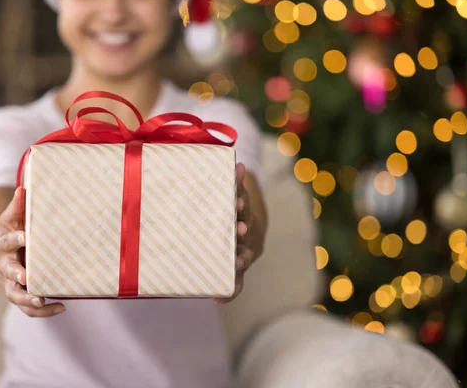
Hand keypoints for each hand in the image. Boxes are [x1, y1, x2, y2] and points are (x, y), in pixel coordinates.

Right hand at [0, 187, 64, 316]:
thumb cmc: (9, 236)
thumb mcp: (10, 220)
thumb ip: (17, 206)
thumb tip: (24, 187)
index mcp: (3, 246)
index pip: (6, 242)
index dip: (15, 239)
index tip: (24, 236)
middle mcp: (5, 267)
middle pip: (8, 272)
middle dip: (17, 275)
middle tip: (26, 276)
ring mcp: (10, 284)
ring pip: (15, 295)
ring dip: (28, 299)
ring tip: (41, 299)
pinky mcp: (19, 297)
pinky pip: (28, 309)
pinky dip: (43, 310)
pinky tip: (61, 307)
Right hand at [214, 163, 256, 303]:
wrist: (248, 227)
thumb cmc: (235, 252)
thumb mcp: (233, 269)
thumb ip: (231, 284)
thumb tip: (218, 300)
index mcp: (244, 250)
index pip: (244, 255)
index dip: (242, 258)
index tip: (238, 262)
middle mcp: (246, 232)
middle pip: (245, 230)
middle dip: (242, 229)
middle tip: (238, 228)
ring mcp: (244, 214)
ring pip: (244, 207)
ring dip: (241, 202)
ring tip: (237, 199)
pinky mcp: (240, 196)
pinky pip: (239, 186)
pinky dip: (240, 178)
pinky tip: (240, 166)